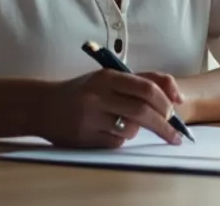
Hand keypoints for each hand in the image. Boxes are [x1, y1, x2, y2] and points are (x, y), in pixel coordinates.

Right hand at [37, 69, 184, 147]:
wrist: (42, 106)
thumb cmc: (84, 91)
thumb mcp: (109, 78)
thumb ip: (141, 81)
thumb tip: (177, 96)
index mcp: (107, 76)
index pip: (147, 87)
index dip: (166, 100)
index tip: (177, 109)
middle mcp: (99, 95)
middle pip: (143, 112)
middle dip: (165, 125)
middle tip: (176, 134)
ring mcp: (90, 117)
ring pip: (131, 129)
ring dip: (137, 130)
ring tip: (122, 122)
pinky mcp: (85, 137)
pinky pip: (116, 142)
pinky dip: (120, 138)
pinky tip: (105, 130)